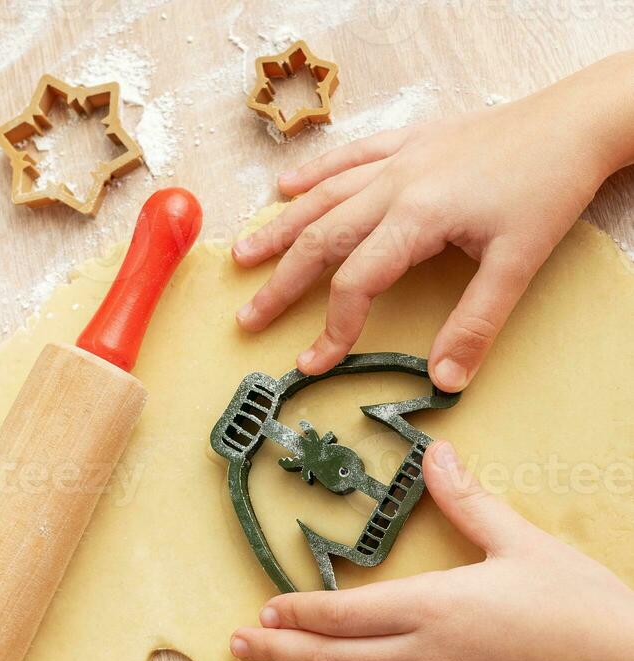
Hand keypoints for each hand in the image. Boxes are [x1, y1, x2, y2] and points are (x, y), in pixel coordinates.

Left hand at [230, 442, 633, 660]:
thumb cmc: (580, 607)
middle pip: (331, 659)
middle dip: (279, 652)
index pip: (343, 612)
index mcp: (434, 606)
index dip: (298, 612)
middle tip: (238, 647)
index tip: (266, 610)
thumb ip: (469, 502)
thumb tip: (435, 455)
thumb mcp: (522, 543)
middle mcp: (424, 659)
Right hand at [233, 56, 630, 391]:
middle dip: (281, 282)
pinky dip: (315, 173)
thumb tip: (445, 379)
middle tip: (249, 315)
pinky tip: (286, 187)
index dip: (331, 329)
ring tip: (244, 255)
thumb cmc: (548, 187)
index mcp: (416, 216)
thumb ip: (476, 324)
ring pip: (324, 196)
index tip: (313, 364)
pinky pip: (350, 155)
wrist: (575, 120)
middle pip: (321, 238)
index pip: (355, 282)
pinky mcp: (411, 140)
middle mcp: (395, 184)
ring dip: (281, 228)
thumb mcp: (517, 264)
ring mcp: (399, 158)